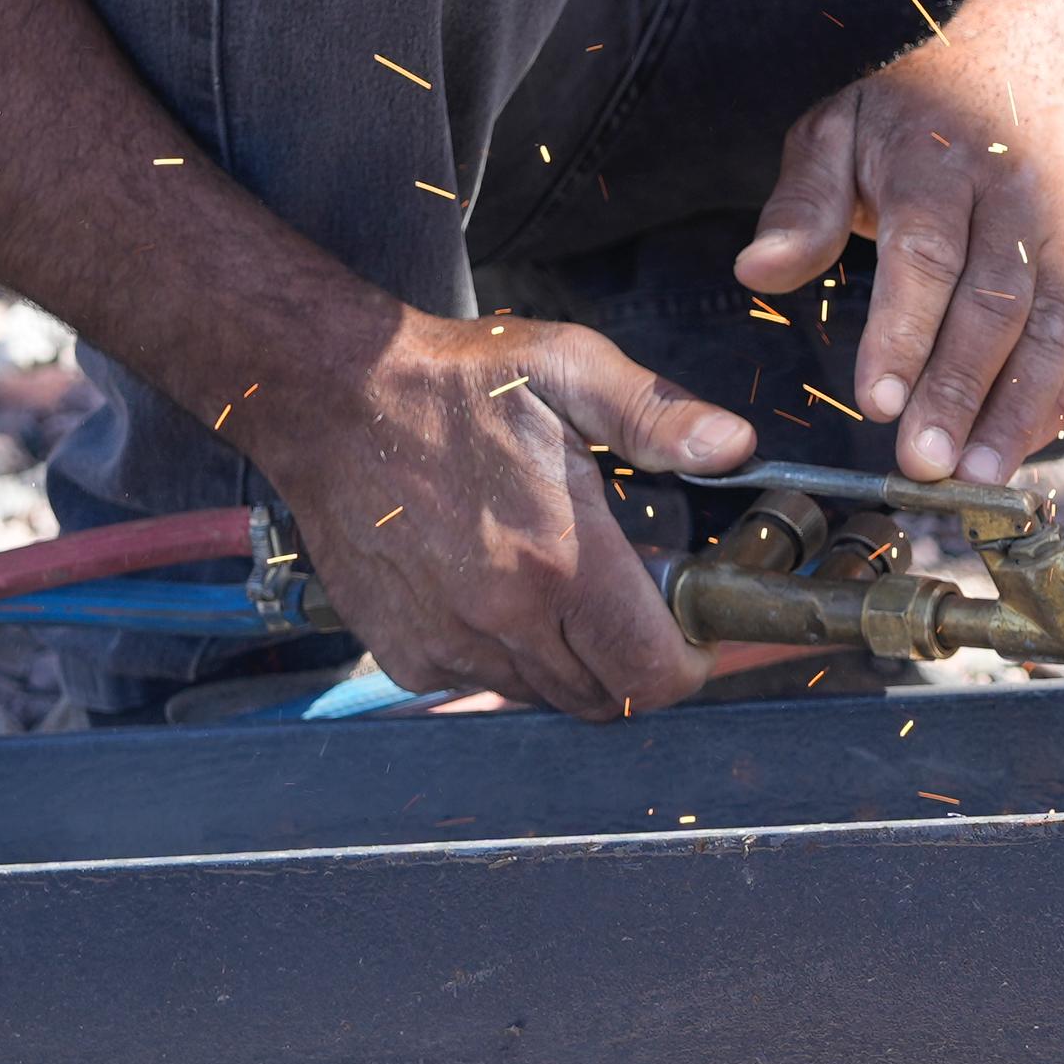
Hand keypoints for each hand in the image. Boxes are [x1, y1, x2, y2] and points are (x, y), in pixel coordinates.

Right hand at [252, 308, 753, 719]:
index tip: (692, 626)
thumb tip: (733, 446)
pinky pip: (484, 683)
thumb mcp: (566, 367)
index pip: (652, 671)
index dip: (689, 661)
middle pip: (606, 697)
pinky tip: (502, 591)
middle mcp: (502, 620)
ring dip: (572, 660)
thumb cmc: (452, 381)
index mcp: (557, 559)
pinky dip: (509, 657)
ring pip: (546, 696)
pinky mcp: (405, 654)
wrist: (331, 397)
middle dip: (637, 662)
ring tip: (565, 586)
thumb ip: (655, 416)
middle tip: (636, 600)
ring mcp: (448, 645)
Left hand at [735, 16, 1063, 484]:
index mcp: (941, 158)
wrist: (1043, 73)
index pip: (926, 253)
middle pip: (995, 302)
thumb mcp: (842, 128)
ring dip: (1019, 410)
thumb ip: (802, 203)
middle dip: (959, 390)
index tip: (877, 402)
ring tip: (977, 477)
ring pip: (1054, 328)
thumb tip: (755, 271)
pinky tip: (1027, 444)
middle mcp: (1018, 194)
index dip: (905, 333)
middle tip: (923, 465)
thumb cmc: (920, 116)